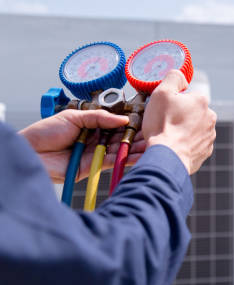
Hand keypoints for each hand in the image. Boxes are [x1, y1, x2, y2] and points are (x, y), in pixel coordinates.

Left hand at [19, 109, 145, 182]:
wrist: (29, 153)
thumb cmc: (44, 133)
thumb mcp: (74, 117)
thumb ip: (99, 118)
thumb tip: (122, 119)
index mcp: (91, 126)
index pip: (116, 124)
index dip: (130, 124)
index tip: (145, 122)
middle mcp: (96, 140)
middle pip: (121, 138)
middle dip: (138, 137)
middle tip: (154, 135)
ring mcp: (95, 154)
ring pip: (120, 150)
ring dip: (136, 149)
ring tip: (152, 146)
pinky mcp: (93, 167)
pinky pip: (113, 162)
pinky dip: (126, 159)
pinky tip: (138, 156)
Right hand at [143, 70, 216, 173]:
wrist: (167, 157)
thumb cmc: (163, 126)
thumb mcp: (162, 93)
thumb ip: (173, 78)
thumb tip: (180, 76)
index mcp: (202, 101)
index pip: (185, 96)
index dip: (171, 103)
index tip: (163, 110)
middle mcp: (210, 118)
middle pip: (189, 113)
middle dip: (177, 117)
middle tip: (162, 124)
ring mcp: (209, 136)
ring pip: (192, 129)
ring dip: (181, 131)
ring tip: (166, 137)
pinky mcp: (205, 152)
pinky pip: (192, 144)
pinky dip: (183, 145)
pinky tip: (172, 146)